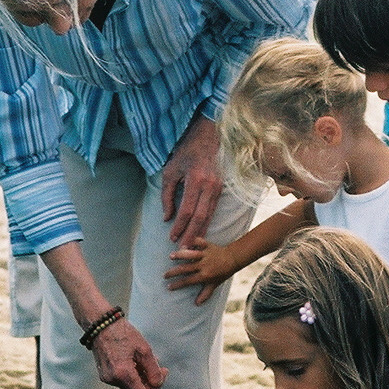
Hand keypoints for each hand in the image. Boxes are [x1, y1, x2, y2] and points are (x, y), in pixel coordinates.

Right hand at [91, 318, 171, 388]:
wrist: (100, 325)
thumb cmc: (123, 334)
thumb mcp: (144, 349)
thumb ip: (153, 369)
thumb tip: (157, 384)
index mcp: (124, 374)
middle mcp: (114, 380)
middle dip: (154, 383)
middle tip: (164, 369)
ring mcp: (108, 378)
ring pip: (133, 386)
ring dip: (144, 377)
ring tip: (147, 360)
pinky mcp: (106, 375)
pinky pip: (126, 381)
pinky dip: (135, 375)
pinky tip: (137, 361)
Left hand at [161, 115, 222, 245]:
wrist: (205, 139)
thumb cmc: (185, 154)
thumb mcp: (170, 172)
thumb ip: (167, 196)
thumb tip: (167, 217)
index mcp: (196, 181)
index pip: (187, 210)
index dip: (179, 226)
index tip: (172, 237)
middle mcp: (210, 186)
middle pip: (200, 217)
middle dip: (191, 235)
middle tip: (183, 250)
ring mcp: (218, 188)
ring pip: (209, 215)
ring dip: (199, 232)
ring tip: (191, 245)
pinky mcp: (221, 189)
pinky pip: (213, 210)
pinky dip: (206, 223)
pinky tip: (200, 232)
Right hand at [166, 237, 235, 304]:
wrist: (233, 258)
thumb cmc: (223, 272)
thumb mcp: (215, 284)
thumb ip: (206, 293)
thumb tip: (197, 304)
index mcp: (205, 275)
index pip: (188, 281)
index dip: (178, 284)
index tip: (169, 286)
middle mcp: (204, 265)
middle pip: (186, 269)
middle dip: (174, 272)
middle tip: (164, 275)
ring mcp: (205, 254)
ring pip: (191, 254)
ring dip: (180, 255)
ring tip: (171, 257)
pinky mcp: (208, 245)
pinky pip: (199, 242)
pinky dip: (192, 241)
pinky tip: (183, 243)